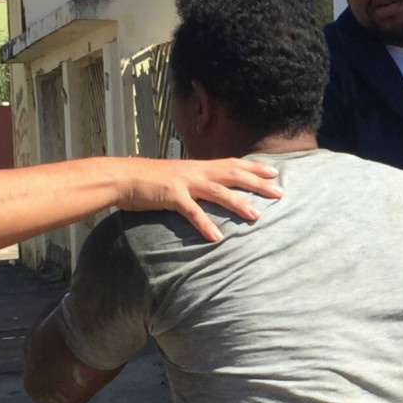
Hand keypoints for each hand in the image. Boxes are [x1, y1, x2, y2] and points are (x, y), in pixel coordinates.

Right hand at [117, 157, 282, 241]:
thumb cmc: (148, 179)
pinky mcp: (172, 196)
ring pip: (218, 192)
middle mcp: (195, 172)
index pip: (232, 163)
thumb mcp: (176, 176)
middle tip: (280, 192)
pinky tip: (217, 238)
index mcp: (198, 166)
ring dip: (238, 203)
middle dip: (258, 183)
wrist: (122, 177)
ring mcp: (184, 183)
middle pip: (233, 174)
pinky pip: (192, 212)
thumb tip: (208, 190)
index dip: (254, 167)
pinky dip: (205, 224)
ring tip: (257, 216)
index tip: (275, 172)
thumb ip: (194, 182)